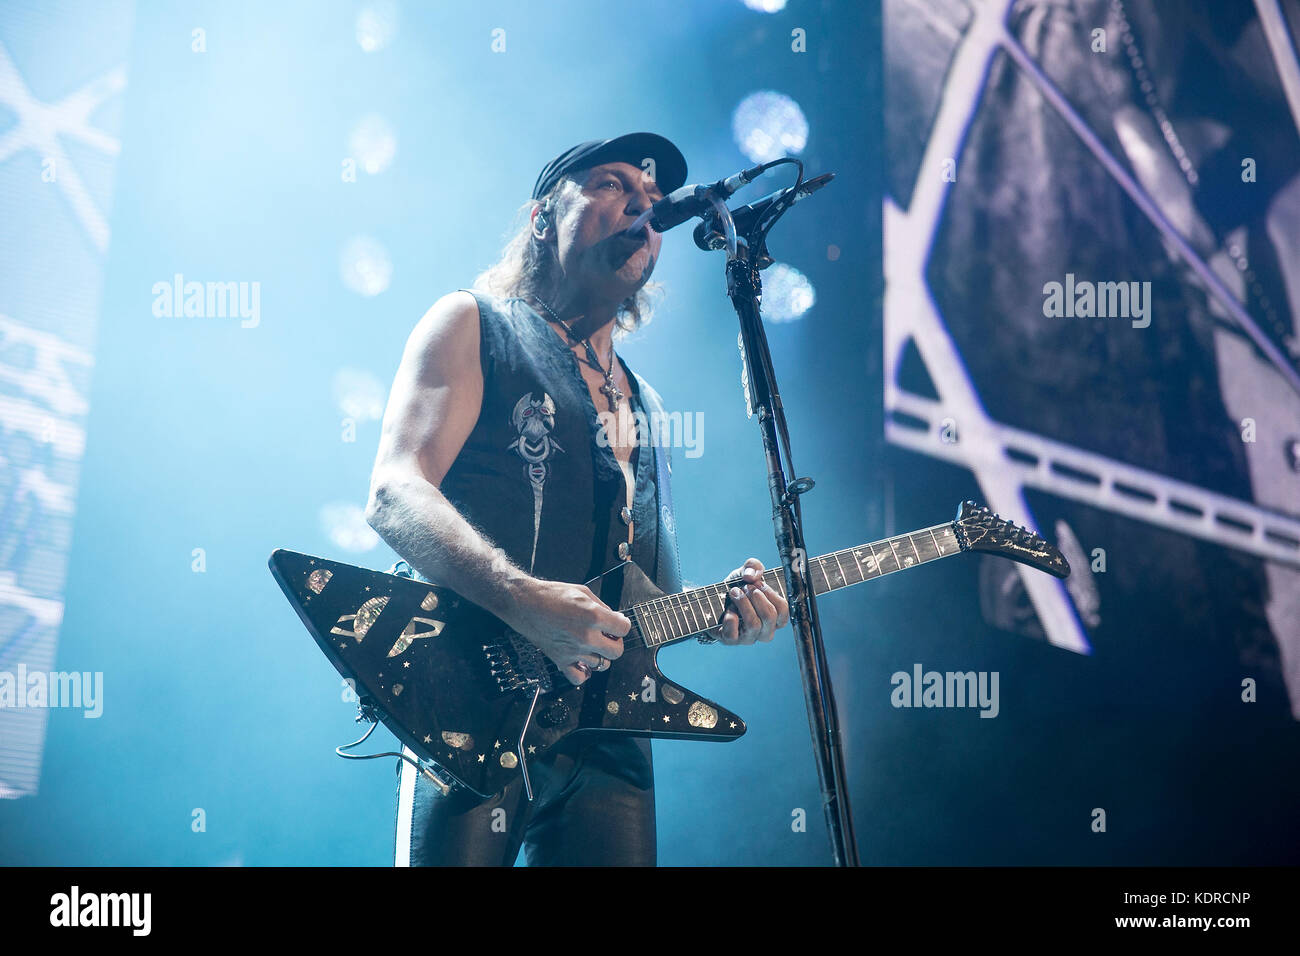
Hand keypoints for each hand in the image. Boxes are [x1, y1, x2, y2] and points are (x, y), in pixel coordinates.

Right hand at [506, 578, 629, 685]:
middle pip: (617, 651)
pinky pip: (579, 678)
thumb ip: (602, 607)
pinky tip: (582, 662)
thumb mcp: (583, 592)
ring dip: (600, 655)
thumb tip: (616, 618)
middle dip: (616, 643)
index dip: (622, 625)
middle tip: (608, 636)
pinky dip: (584, 673)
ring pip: (601, 665)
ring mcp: (573, 650)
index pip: (623, 628)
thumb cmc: (552, 595)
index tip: (617, 623)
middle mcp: (585, 636)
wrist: (526, 604)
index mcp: (593, 616)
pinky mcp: (560, 660)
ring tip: (593, 646)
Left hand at [715, 559, 789, 644]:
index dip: (770, 594)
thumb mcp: (745, 573)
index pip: (783, 610)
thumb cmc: (736, 589)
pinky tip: (727, 609)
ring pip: (754, 624)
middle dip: (756, 597)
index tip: (757, 583)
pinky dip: (730, 618)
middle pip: (770, 616)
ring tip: (734, 592)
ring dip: (743, 604)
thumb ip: (753, 567)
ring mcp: (749, 638)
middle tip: (744, 587)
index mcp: (774, 617)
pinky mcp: (731, 640)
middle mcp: (765, 630)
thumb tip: (751, 576)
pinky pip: (733, 634)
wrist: (712, 600)